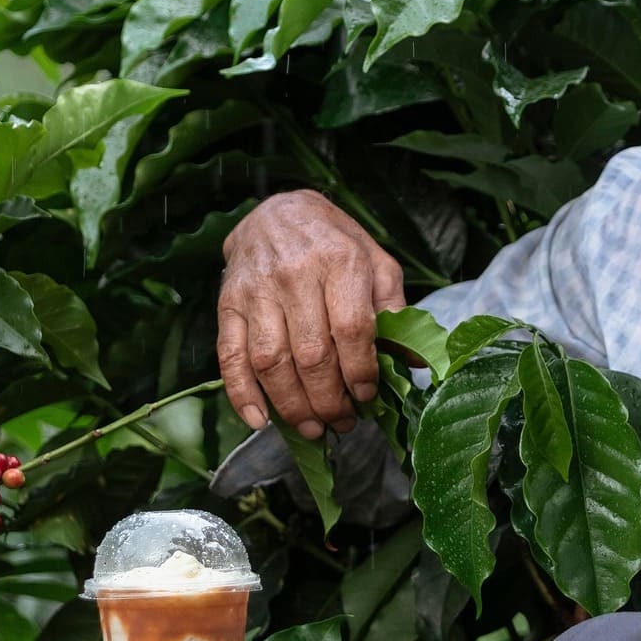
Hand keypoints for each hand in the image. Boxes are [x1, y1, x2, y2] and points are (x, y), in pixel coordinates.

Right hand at [218, 190, 406, 438]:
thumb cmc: (334, 242)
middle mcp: (295, 274)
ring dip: (292, 406)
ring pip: (271, 361)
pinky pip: (230, 355)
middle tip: (343, 423)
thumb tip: (412, 363)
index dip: (360, 371)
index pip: (351, 330)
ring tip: (312, 429)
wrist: (276, 212)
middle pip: (311, 353)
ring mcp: (257, 290)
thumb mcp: (376, 263)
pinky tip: (260, 420)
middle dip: (329, 400)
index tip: (367, 396)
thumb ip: (395, 310)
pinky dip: (242, 394)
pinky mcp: (228, 303)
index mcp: (339, 261)